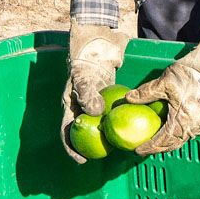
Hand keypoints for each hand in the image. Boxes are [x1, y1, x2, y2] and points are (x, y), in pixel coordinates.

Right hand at [63, 21, 127, 162]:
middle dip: (92, 146)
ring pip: (99, 122)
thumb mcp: (83, 76)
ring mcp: (95, 99)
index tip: (82, 161)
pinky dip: (119, 118)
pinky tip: (132, 126)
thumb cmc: (86, 57)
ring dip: (107, 134)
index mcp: (69, 103)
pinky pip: (112, 110)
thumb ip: (87, 94)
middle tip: (107, 156)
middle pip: (84, 131)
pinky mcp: (108, 93)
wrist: (97, 37)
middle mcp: (81, 104)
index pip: (67, 131)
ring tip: (121, 146)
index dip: (71, 148)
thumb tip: (95, 115)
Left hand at [124, 28, 199, 155]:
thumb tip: (127, 98)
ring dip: (173, 141)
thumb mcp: (163, 82)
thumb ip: (145, 93)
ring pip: (186, 138)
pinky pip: (195, 130)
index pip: (162, 141)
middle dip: (160, 148)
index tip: (138, 150)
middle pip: (174, 144)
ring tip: (161, 141)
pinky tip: (177, 128)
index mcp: (181, 120)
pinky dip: (184, 132)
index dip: (149, 147)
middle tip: (147, 149)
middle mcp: (194, 126)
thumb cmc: (188, 74)